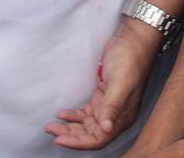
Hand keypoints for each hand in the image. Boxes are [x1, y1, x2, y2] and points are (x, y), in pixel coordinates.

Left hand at [47, 20, 158, 149]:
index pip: (99, 139)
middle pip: (91, 134)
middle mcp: (115, 116)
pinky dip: (74, 116)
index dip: (79, 142)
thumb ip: (113, 107)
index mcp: (123, 117)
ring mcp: (108, 106)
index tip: (60, 139)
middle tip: (51, 130)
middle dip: (71, 135)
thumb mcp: (121, 83)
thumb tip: (106, 130)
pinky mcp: (102, 96)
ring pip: (86, 125)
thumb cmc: (130, 59)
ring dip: (70, 127)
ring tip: (51, 125)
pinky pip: (86, 113)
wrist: (133, 39)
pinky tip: (62, 114)